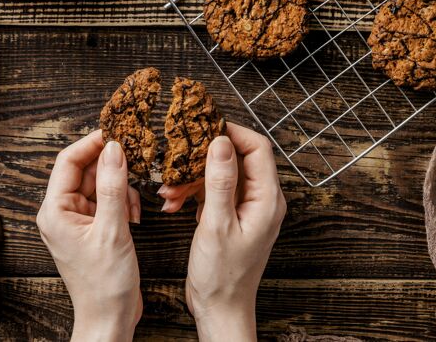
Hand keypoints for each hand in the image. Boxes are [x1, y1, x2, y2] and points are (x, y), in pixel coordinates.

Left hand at [37, 130, 142, 341]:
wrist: (110, 318)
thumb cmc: (104, 284)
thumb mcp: (112, 230)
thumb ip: (112, 187)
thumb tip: (114, 149)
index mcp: (55, 210)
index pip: (68, 161)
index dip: (92, 143)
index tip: (116, 132)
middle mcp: (62, 212)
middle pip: (86, 171)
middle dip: (112, 167)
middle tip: (136, 160)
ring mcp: (78, 220)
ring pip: (100, 185)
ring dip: (121, 188)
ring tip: (134, 205)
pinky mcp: (93, 228)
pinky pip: (107, 201)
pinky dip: (123, 202)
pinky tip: (135, 216)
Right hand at [161, 123, 284, 340]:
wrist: (220, 309)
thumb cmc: (223, 275)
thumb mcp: (217, 225)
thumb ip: (220, 182)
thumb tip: (220, 142)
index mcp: (267, 199)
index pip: (257, 148)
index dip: (231, 132)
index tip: (203, 127)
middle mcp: (261, 199)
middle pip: (236, 158)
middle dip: (203, 157)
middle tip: (177, 157)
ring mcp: (245, 207)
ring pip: (219, 174)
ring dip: (192, 178)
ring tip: (168, 190)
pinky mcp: (230, 215)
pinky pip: (212, 191)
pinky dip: (191, 193)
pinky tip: (172, 202)